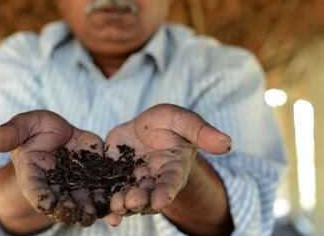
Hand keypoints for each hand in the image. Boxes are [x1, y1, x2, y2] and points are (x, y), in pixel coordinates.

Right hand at [0, 110, 104, 226]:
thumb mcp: (23, 125)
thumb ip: (10, 133)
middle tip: (82, 216)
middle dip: (73, 210)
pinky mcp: (94, 175)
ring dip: (93, 208)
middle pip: (63, 201)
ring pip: (85, 199)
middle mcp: (55, 184)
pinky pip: (102, 188)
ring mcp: (76, 182)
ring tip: (103, 212)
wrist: (58, 131)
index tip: (49, 204)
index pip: (35, 191)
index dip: (42, 198)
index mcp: (33, 176)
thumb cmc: (34, 129)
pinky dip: (110, 196)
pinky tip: (119, 201)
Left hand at [103, 104, 231, 224]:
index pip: (171, 183)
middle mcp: (153, 180)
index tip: (160, 200)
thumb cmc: (170, 123)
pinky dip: (106, 200)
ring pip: (128, 197)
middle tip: (131, 201)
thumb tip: (228, 143)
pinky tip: (102, 209)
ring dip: (121, 204)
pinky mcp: (114, 176)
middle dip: (140, 200)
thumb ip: (202, 132)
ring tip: (115, 206)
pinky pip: (110, 190)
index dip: (165, 192)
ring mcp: (133, 180)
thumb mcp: (183, 121)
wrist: (145, 126)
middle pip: (147, 195)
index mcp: (173, 168)